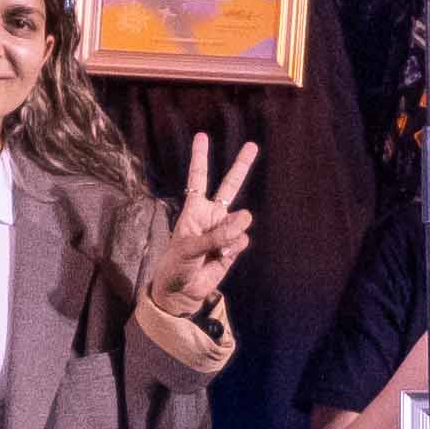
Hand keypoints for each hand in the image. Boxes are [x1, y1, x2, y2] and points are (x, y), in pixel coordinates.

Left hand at [145, 134, 263, 318]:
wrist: (182, 291)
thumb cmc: (176, 265)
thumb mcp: (189, 248)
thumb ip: (216, 234)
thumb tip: (245, 220)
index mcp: (194, 209)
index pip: (198, 179)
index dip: (200, 158)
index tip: (202, 136)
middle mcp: (211, 216)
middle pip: (229, 186)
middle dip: (241, 166)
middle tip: (253, 145)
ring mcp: (224, 231)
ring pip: (241, 219)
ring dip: (233, 230)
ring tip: (219, 246)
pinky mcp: (233, 247)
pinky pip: (241, 240)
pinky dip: (233, 247)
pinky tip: (222, 256)